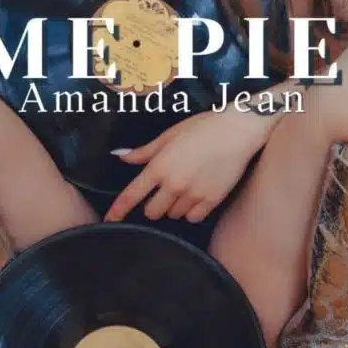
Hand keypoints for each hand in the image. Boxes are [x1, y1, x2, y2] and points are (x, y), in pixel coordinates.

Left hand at [102, 109, 268, 224]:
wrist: (238, 130)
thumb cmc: (203, 127)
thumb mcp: (170, 135)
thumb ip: (145, 151)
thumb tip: (121, 157)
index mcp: (160, 166)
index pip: (132, 194)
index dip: (118, 210)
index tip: (109, 220)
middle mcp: (174, 184)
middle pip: (151, 212)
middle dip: (153, 204)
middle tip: (163, 190)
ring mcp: (193, 194)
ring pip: (173, 215)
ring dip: (173, 207)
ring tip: (186, 187)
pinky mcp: (212, 201)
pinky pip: (193, 218)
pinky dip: (192, 211)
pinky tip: (197, 195)